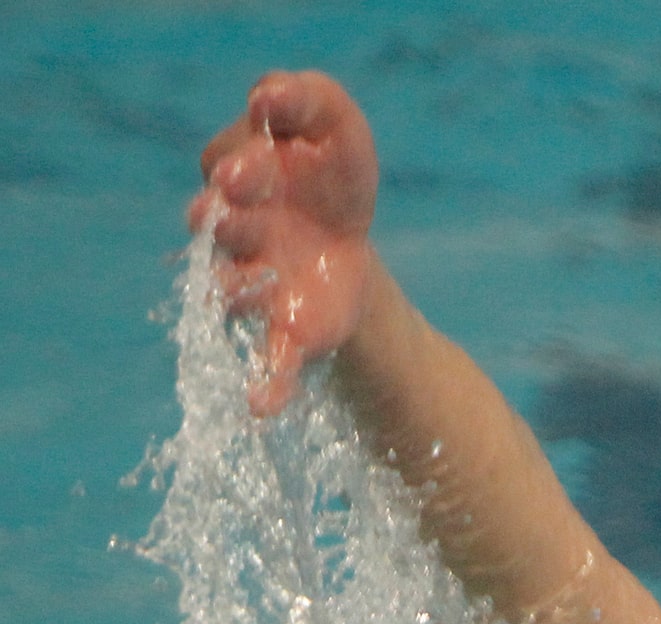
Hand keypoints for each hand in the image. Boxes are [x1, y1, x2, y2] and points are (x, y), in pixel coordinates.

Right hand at [190, 71, 378, 416]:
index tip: (262, 131)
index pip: (229, 163)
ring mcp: (260, 283)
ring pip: (235, 288)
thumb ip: (308, 98)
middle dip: (231, 208)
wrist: (348, 252)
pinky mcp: (290, 332)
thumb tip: (266, 92)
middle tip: (235, 192)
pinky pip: (275, 364)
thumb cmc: (333, 181)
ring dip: (236, 287)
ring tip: (242, 285)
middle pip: (225, 219)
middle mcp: (242, 232)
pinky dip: (268, 385)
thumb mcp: (338, 130)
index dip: (244, 153)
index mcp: (247, 184)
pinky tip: (259, 407)